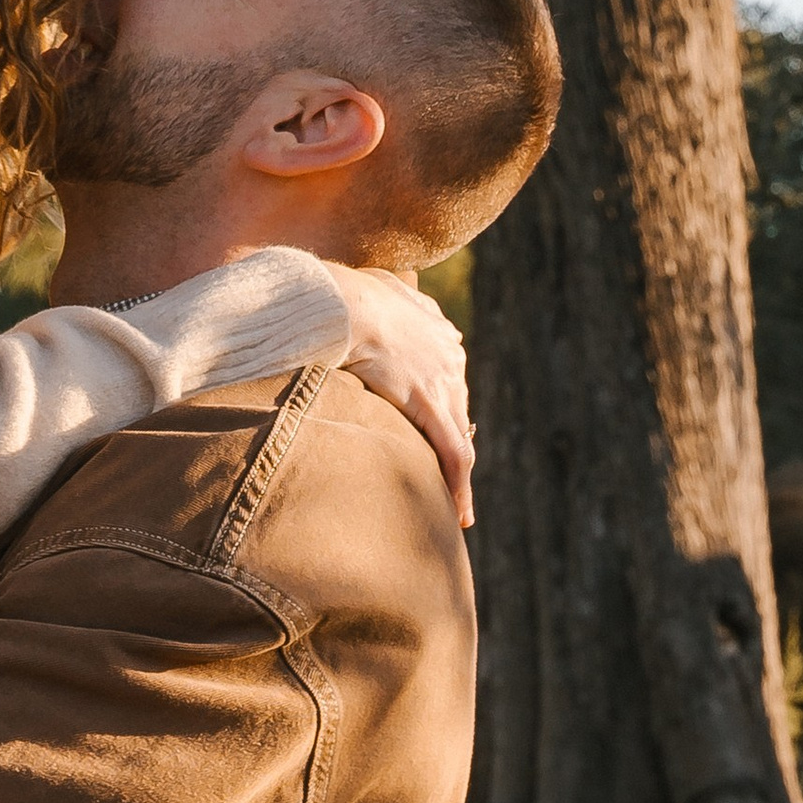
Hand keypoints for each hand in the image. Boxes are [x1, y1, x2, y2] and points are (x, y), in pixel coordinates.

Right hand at [327, 266, 474, 526]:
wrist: (341, 301)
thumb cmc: (343, 294)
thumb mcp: (372, 290)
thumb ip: (386, 299)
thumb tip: (377, 301)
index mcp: (438, 333)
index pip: (446, 383)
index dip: (439, 414)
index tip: (430, 439)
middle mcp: (450, 358)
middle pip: (457, 413)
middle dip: (450, 447)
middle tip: (445, 484)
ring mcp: (443, 382)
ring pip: (460, 440)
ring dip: (458, 478)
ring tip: (455, 511)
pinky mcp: (430, 404)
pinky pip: (453, 453)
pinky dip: (459, 486)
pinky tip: (460, 513)